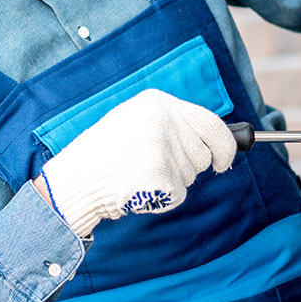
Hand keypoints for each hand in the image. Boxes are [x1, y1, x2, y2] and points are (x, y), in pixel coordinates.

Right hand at [37, 89, 236, 236]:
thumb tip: (218, 139)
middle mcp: (163, 120)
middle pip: (203, 154)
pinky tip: (139, 189)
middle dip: (189, 167)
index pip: (211, 123)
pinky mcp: (159, 175)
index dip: (225, 146)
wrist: (75, 178)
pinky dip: (164, 199)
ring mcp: (161, 147)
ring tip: (139, 174)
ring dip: (172, 183)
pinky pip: (179, 194)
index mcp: (157, 102)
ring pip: (191, 176)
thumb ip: (173, 124)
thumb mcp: (135, 121)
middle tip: (154, 168)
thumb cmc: (105, 153)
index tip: (223, 161)